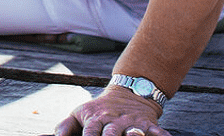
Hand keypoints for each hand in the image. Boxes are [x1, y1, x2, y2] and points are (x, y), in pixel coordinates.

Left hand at [53, 87, 168, 135]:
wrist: (129, 92)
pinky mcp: (148, 124)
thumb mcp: (80, 113)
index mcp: (96, 119)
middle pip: (111, 134)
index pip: (90, 131)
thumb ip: (65, 126)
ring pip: (133, 132)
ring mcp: (132, 123)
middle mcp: (114, 122)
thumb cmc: (99, 109)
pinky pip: (157, 131)